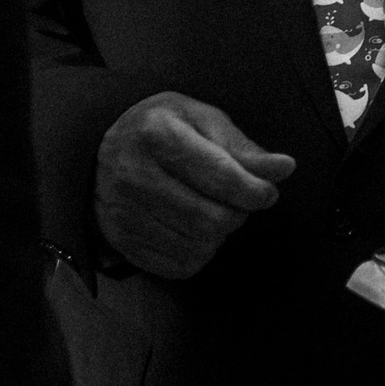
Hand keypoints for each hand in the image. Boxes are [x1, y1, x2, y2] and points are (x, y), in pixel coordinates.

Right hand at [95, 92, 294, 280]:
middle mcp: (133, 175)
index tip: (267, 193)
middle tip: (235, 201)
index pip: (222, 177)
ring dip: (219, 235)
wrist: (100, 151)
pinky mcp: (122, 240)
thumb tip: (284, 168)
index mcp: (156, 135)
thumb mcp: (200, 120)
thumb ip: (242, 147)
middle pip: (213, 219)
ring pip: (199, 246)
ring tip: (210, 210)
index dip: (256, 191)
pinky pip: (180, 265)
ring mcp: (123, 212)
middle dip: (237, 214)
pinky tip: (191, 229)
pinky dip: (198, 253)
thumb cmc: (160, 130)